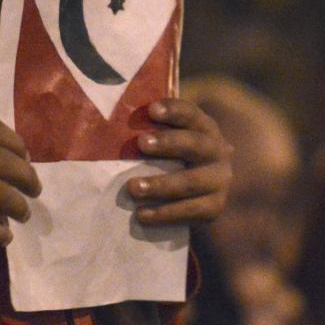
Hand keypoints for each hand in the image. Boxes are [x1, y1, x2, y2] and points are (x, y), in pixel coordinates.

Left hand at [127, 98, 232, 224]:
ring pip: (191, 182)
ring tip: (133, 188)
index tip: (152, 110)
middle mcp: (218, 151)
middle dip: (169, 143)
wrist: (202, 194)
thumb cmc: (173, 159)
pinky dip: (165, 213)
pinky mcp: (214, 207)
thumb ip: (150, 129)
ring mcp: (219, 181)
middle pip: (195, 144)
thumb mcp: (169, 139)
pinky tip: (141, 214)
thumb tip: (105, 120)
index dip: (174, 111)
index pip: (191, 114)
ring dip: (161, 185)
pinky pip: (191, 211)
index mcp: (204, 128)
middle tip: (141, 143)